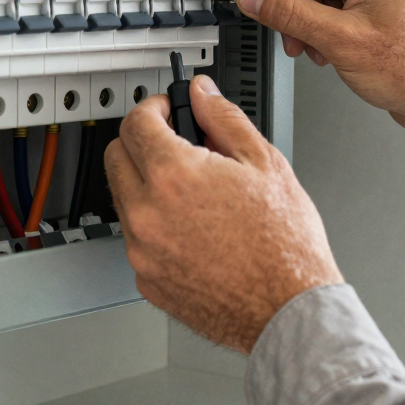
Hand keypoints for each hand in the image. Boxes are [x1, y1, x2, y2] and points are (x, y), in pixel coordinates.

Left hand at [104, 75, 340, 352]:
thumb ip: (224, 120)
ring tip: (195, 195)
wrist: (288, 310)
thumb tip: (204, 94)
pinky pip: (137, 240)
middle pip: (116, 156)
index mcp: (174, 176)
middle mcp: (147, 213)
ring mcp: (142, 251)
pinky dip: (156, 228)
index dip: (153, 108)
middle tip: (175, 145)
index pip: (136, 122)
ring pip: (123, 199)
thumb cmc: (285, 246)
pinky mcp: (146, 280)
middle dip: (141, 143)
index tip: (166, 110)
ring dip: (147, 186)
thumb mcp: (265, 164)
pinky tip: (194, 231)